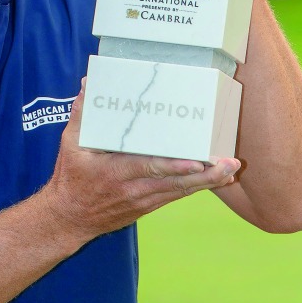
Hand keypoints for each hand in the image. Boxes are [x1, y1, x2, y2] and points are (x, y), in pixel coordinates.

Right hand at [42, 81, 239, 249]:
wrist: (70, 219)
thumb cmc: (70, 178)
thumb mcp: (70, 144)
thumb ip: (81, 113)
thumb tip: (88, 83)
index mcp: (116, 172)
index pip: (150, 168)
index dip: (175, 166)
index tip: (197, 160)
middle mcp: (135, 189)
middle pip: (175, 183)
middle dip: (205, 174)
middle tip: (229, 164)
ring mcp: (144, 200)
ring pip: (181, 190)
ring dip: (208, 181)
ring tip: (231, 169)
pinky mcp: (149, 205)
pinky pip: (177, 195)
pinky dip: (197, 187)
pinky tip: (216, 179)